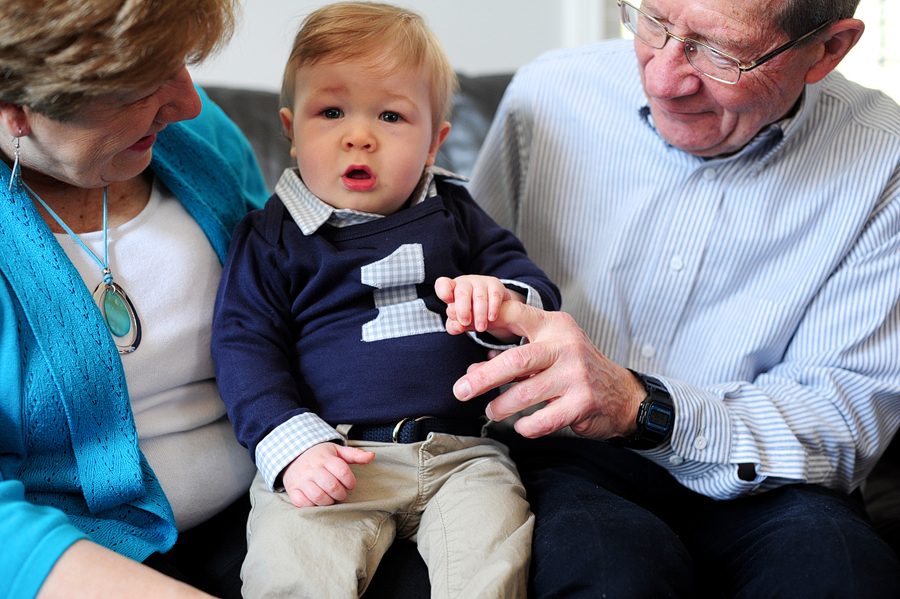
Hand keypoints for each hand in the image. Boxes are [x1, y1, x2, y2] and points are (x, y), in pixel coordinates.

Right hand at [281, 442, 374, 507]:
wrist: (293, 453)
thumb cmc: (319, 455)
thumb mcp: (337, 450)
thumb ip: (355, 454)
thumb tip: (372, 456)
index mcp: (326, 458)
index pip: (343, 472)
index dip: (351, 482)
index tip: (350, 485)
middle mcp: (313, 468)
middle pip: (332, 486)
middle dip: (341, 494)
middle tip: (341, 494)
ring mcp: (302, 479)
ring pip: (318, 496)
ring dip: (328, 501)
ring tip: (331, 498)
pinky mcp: (292, 489)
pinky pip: (302, 502)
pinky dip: (312, 505)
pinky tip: (317, 501)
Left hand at [435, 275, 522, 339]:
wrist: (492, 306)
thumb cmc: (469, 312)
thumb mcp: (458, 321)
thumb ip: (453, 326)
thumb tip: (458, 327)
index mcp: (451, 289)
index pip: (443, 285)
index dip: (444, 292)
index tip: (449, 302)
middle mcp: (465, 283)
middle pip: (462, 293)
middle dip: (463, 310)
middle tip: (466, 323)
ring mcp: (480, 282)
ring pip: (479, 297)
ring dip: (479, 314)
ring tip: (480, 328)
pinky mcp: (495, 284)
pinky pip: (494, 295)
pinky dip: (493, 308)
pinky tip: (491, 318)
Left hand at [452, 301, 645, 439]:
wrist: (620, 395)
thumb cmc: (574, 370)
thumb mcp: (548, 352)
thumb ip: (513, 357)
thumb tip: (472, 373)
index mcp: (555, 326)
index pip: (515, 314)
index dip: (488, 319)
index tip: (460, 326)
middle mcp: (566, 346)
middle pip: (514, 361)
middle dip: (483, 379)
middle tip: (460, 391)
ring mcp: (576, 375)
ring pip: (525, 393)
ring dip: (501, 407)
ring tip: (492, 411)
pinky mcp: (582, 403)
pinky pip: (543, 420)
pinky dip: (526, 426)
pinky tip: (522, 425)